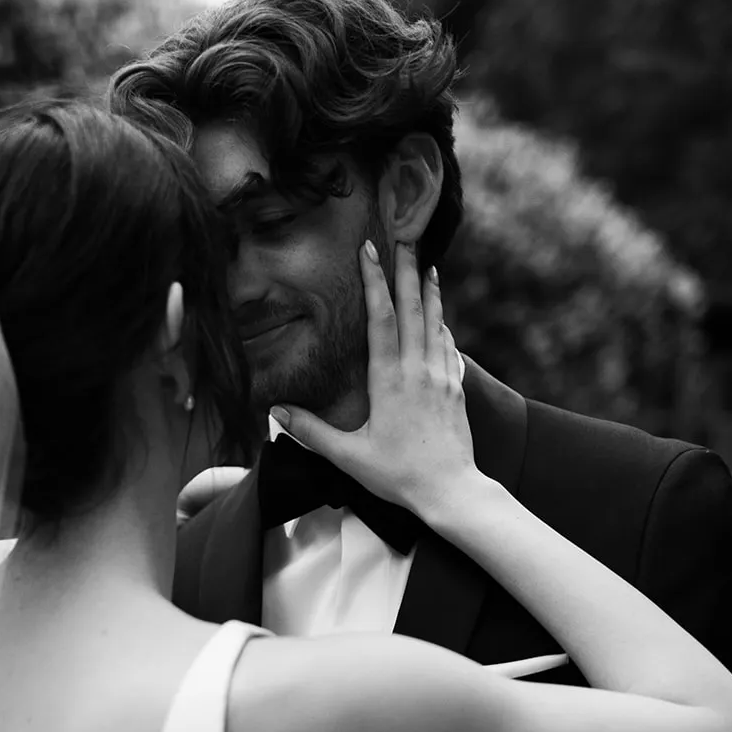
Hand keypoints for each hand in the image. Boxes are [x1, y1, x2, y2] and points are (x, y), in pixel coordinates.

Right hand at [270, 247, 476, 525]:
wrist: (450, 491)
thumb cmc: (398, 476)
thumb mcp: (348, 456)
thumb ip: (312, 431)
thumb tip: (275, 411)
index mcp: (390, 381)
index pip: (381, 319)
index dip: (374, 282)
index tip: (368, 252)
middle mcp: (418, 370)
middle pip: (413, 310)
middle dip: (407, 272)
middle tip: (404, 240)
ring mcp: (442, 378)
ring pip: (436, 324)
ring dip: (431, 293)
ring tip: (429, 266)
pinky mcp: (456, 390)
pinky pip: (449, 349)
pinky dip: (443, 328)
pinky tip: (442, 320)